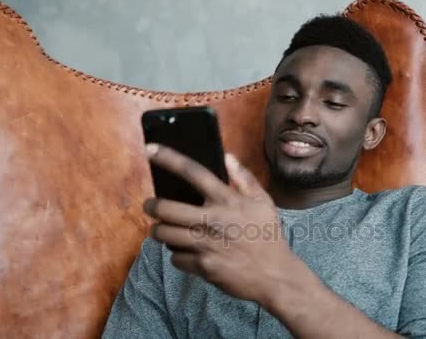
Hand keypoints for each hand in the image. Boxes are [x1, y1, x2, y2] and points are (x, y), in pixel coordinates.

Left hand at [142, 143, 298, 304]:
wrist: (274, 275)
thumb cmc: (268, 236)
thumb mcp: (264, 202)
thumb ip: (244, 178)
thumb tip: (227, 157)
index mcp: (227, 200)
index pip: (193, 173)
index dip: (169, 158)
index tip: (151, 150)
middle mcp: (213, 220)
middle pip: (166, 208)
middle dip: (151, 206)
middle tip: (150, 205)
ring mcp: (206, 245)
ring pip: (164, 234)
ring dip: (159, 231)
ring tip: (162, 229)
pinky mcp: (203, 266)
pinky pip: (176, 258)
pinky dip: (177, 255)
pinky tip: (186, 252)